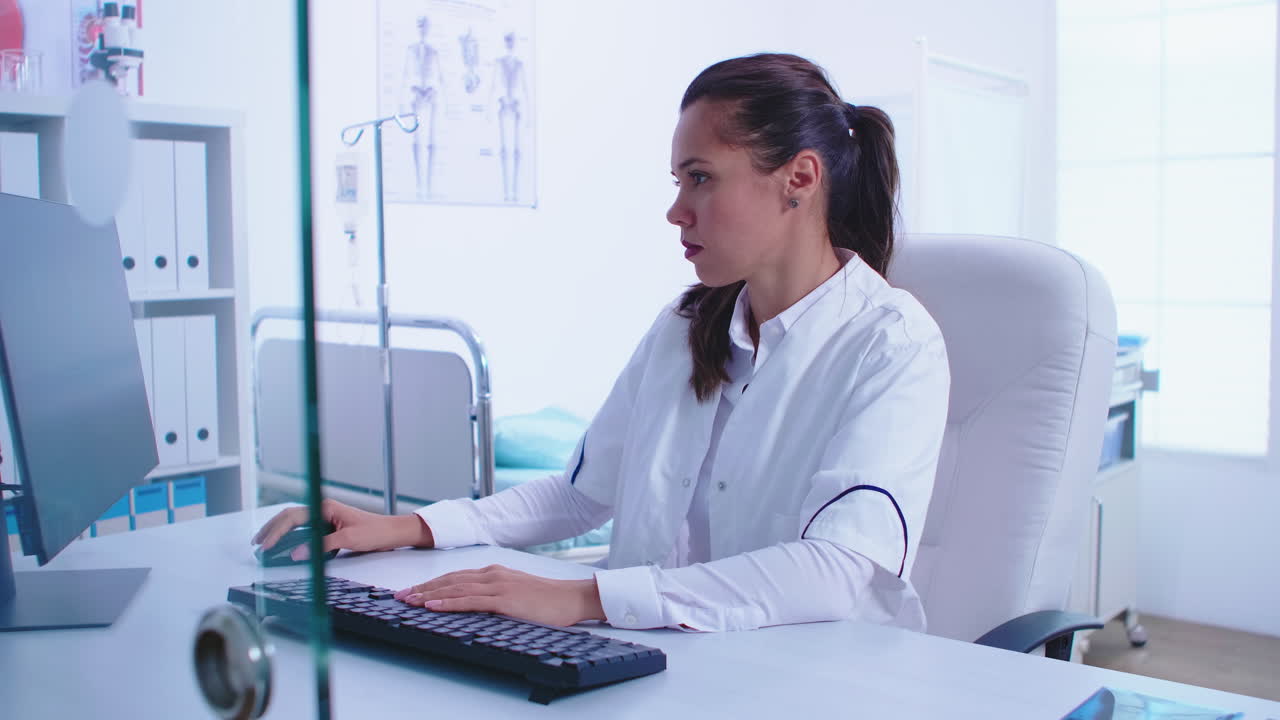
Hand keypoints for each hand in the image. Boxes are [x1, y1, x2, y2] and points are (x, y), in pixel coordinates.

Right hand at [251, 498, 434, 560]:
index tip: (265, 546)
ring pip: (295, 522)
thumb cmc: (375, 532)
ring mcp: (325, 517)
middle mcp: (323, 509)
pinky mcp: (329, 527)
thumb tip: (296, 554)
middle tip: (257, 544)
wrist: (392, 533)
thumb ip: (321, 546)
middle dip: (271, 529)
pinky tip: (284, 545)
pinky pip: (304, 530)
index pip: (292, 517)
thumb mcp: (348, 539)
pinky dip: (291, 537)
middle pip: (289, 516)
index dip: (276, 532)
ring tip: (264, 543)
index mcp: (325, 507)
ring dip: (278, 532)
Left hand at [394, 564, 604, 626]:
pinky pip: (470, 600)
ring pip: (455, 588)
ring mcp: (498, 585)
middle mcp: (492, 574)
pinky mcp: (504, 599)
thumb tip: (473, 604)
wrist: (570, 598)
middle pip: (449, 580)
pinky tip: (434, 605)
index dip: (431, 583)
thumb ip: (494, 595)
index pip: (455, 576)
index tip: (412, 590)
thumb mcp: (515, 593)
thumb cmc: (546, 600)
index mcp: (494, 572)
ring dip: (429, 594)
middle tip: (400, 596)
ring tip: (408, 600)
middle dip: (422, 588)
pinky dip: (449, 602)